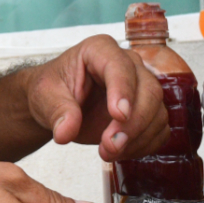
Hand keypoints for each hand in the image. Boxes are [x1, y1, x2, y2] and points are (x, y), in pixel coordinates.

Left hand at [25, 35, 168, 161]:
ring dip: (137, 138)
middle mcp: (127, 65)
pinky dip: (144, 145)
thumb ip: (57, 111)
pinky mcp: (147, 111)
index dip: (123, 90)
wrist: (55, 104)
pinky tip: (121, 151)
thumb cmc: (51, 90)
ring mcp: (140, 88)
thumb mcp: (44, 97)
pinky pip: (159, 129)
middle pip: (148, 90)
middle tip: (111, 144)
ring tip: (108, 152)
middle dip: (133, 123)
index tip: (118, 115)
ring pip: (158, 112)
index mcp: (99, 50)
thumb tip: (65, 131)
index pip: (120, 66)